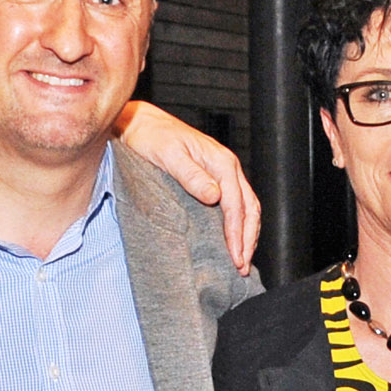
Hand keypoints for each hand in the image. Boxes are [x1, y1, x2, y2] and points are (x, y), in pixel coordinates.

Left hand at [115, 100, 260, 273]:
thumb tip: (215, 196)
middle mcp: (227, 166)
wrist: (141, 124)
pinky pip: (236, 204)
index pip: (236, 204)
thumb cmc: (152, 137)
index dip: (237, 233)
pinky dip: (240, 224)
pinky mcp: (215, 177)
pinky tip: (234, 239)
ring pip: (247, 207)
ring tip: (242, 259)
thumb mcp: (169, 155)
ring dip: (247, 234)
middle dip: (248, 239)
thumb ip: (191, 176)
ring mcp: (223, 172)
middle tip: (242, 266)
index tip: (235, 257)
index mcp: (221, 162)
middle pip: (249, 208)